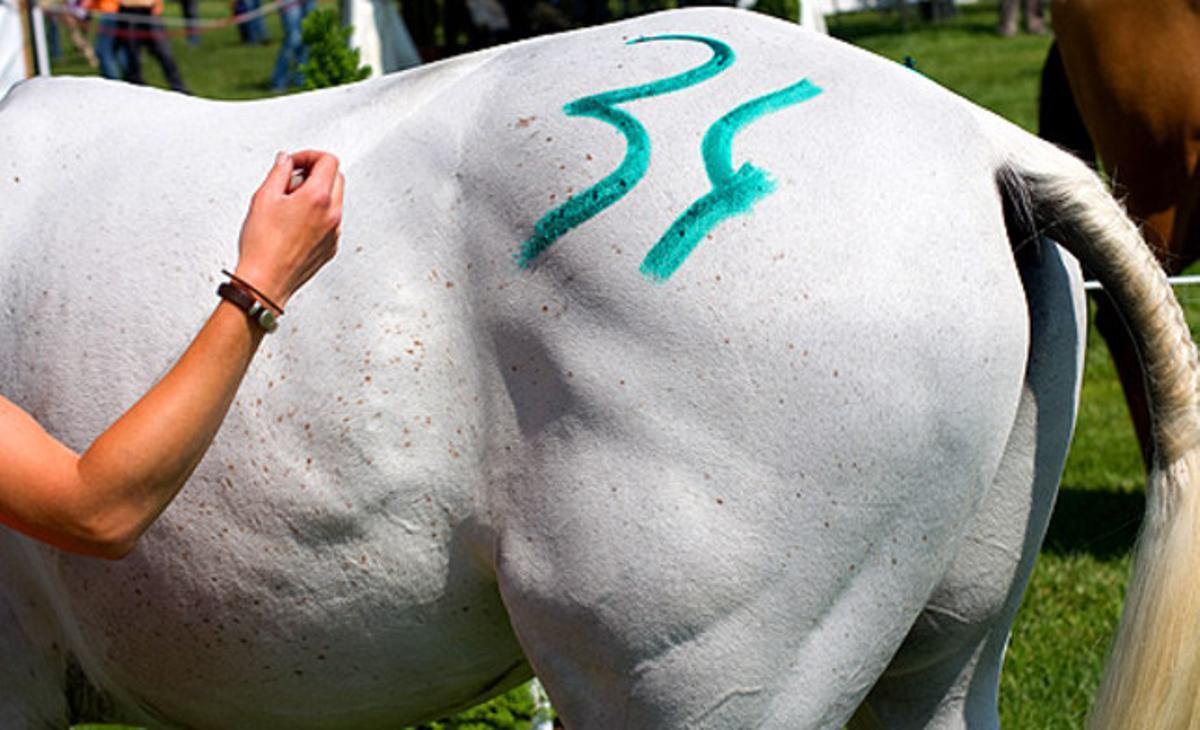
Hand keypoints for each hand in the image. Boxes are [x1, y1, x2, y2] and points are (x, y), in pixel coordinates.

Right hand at [233, 150, 343, 310]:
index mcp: (318, 198)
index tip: (295, 163)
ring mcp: (335, 233)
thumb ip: (279, 172)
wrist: (265, 282)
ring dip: (317, 194)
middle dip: (315, 172)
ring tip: (289, 205)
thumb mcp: (263, 198)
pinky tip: (294, 223)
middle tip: (292, 180)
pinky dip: (318, 214)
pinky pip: (331, 221)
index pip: (329, 161)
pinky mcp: (331, 247)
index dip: (309, 156)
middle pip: (336, 178)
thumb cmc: (262, 246)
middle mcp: (332, 215)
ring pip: (335, 200)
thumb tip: (286, 160)